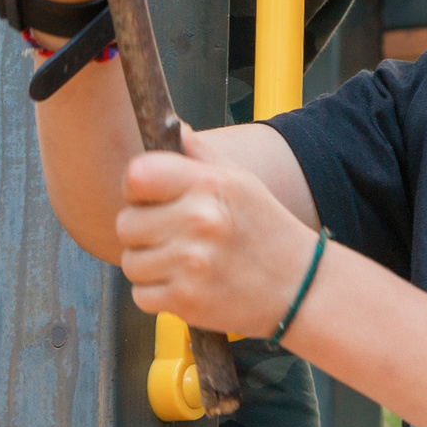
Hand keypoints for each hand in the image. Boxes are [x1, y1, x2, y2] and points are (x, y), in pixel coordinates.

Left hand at [114, 136, 317, 336]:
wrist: (300, 287)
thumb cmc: (267, 230)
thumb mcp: (241, 181)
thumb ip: (200, 154)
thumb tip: (171, 126)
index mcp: (210, 185)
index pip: (137, 176)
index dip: (137, 190)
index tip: (151, 200)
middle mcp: (199, 221)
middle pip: (126, 224)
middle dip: (143, 232)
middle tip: (174, 237)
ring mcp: (191, 263)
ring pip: (131, 263)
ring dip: (150, 265)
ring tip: (184, 263)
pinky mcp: (186, 301)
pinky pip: (140, 296)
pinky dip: (158, 295)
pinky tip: (186, 285)